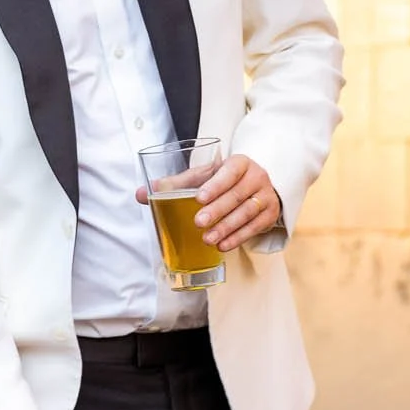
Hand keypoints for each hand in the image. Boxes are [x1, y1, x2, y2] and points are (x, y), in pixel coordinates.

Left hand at [136, 153, 281, 252]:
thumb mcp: (202, 177)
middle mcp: (256, 177)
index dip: (215, 185)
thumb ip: (173, 184)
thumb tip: (139, 194)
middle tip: (198, 222)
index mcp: (238, 163)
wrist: (256, 184)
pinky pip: (255, 227)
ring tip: (208, 239)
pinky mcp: (270, 214)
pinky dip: (238, 237)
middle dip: (217, 210)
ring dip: (227, 227)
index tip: (199, 198)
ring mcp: (266, 196)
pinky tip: (222, 246)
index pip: (229, 172)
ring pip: (247, 212)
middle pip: (237, 195)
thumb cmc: (222, 180)